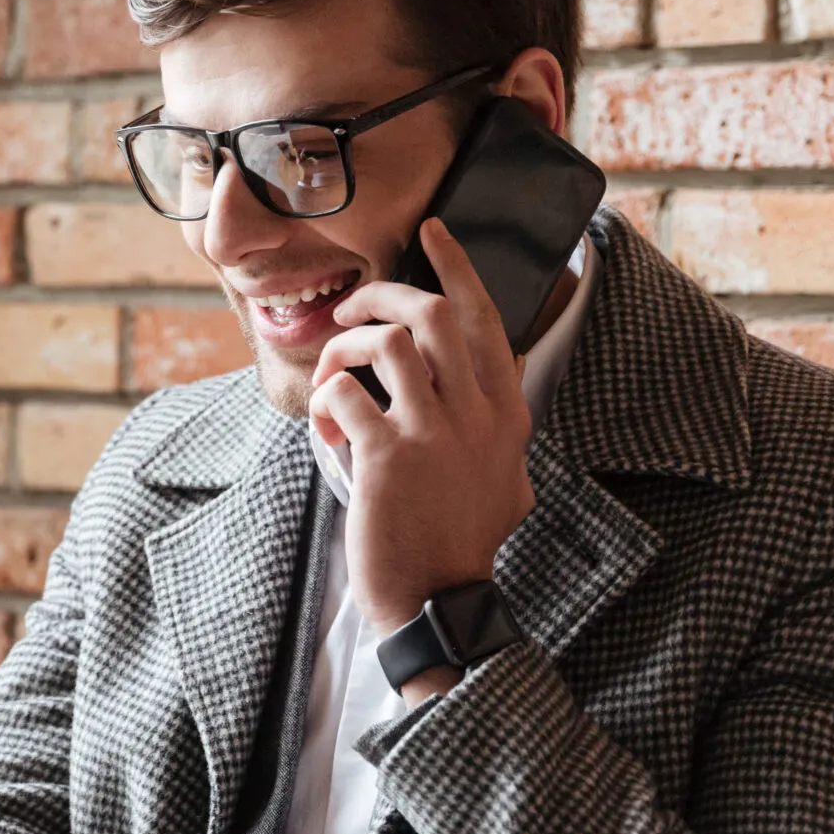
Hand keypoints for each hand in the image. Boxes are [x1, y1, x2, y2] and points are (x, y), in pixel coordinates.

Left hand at [309, 219, 534, 693]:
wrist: (439, 601)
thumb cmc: (463, 544)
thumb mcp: (508, 482)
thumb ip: (499, 436)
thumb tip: (492, 404)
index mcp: (506, 413)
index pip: (485, 319)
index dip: (456, 267)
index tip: (430, 232)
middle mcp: (477, 414)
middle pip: (431, 313)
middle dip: (381, 294)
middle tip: (351, 306)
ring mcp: (434, 433)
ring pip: (387, 341)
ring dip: (345, 348)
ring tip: (333, 378)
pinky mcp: (388, 458)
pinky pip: (345, 394)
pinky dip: (325, 401)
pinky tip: (326, 433)